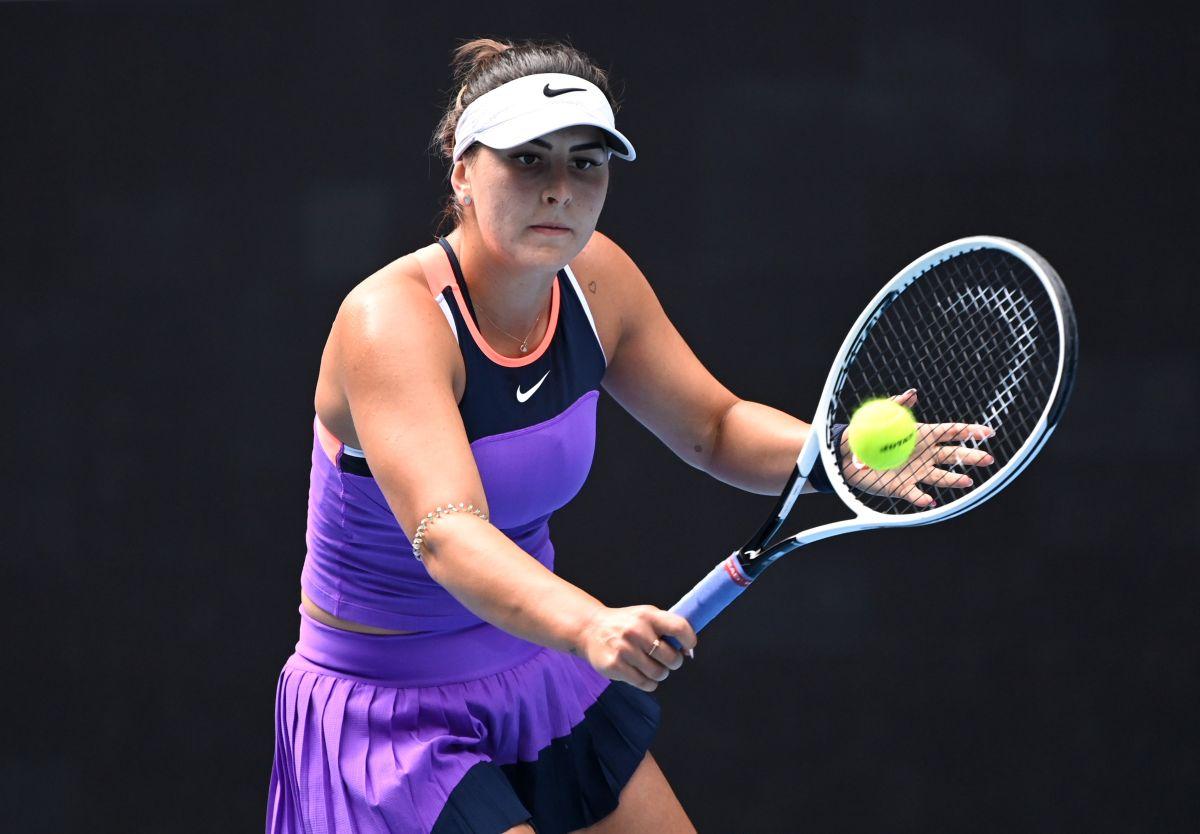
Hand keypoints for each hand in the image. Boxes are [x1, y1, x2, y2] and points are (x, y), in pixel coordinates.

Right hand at [577, 605, 696, 691]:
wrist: (590, 629)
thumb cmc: (625, 624)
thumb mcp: (644, 616)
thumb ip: (666, 628)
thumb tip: (687, 650)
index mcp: (648, 615)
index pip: (679, 628)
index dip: (689, 640)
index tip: (687, 647)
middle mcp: (636, 631)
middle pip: (671, 658)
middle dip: (673, 662)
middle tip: (665, 660)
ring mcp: (624, 649)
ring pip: (659, 673)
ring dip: (660, 673)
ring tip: (651, 666)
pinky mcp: (614, 665)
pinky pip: (644, 683)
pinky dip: (648, 683)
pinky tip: (642, 674)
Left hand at [840, 388, 994, 507]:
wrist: (845, 457)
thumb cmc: (865, 433)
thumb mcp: (879, 417)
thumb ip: (896, 406)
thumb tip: (911, 394)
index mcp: (923, 435)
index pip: (951, 432)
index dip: (971, 432)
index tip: (988, 433)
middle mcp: (924, 455)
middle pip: (954, 456)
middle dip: (972, 457)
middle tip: (988, 459)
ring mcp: (916, 472)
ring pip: (941, 477)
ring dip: (954, 480)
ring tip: (967, 481)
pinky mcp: (903, 488)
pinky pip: (915, 494)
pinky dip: (922, 498)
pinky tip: (928, 500)